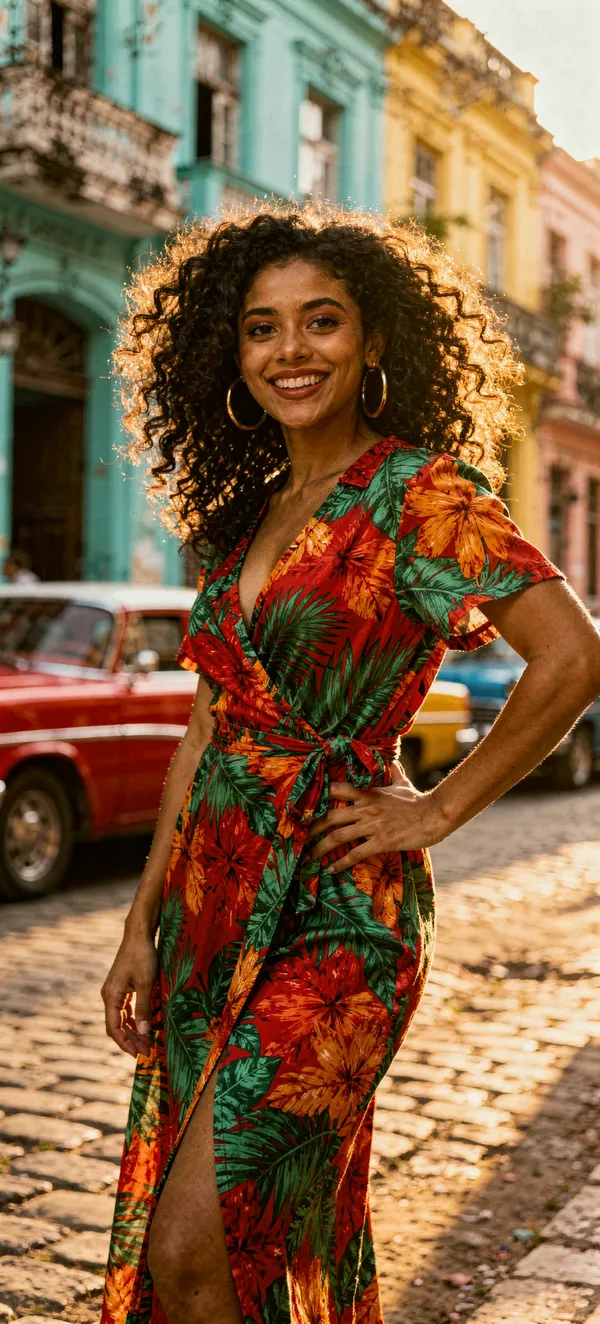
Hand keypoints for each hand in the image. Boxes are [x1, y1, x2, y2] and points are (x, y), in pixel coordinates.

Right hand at [101, 925, 157, 1057]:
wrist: (139, 934)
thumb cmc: (142, 956)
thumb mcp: (146, 983)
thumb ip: (144, 1008)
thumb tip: (144, 1032)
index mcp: (111, 996)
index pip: (114, 1027)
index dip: (125, 1043)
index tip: (138, 1054)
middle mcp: (109, 996)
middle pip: (117, 1026)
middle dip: (131, 1040)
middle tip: (147, 1052)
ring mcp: (115, 992)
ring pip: (122, 1019)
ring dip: (133, 1032)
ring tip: (148, 1043)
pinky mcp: (123, 988)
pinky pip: (126, 1010)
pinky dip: (135, 1020)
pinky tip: (146, 1027)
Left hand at [306, 765, 452, 874]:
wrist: (434, 815)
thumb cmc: (418, 800)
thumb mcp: (402, 783)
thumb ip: (393, 772)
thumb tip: (392, 761)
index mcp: (367, 793)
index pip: (336, 789)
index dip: (318, 796)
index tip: (304, 805)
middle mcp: (365, 809)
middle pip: (329, 817)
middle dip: (311, 828)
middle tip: (299, 838)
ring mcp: (372, 826)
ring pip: (337, 837)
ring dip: (319, 848)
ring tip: (307, 858)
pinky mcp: (380, 842)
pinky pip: (355, 854)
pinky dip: (340, 863)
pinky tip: (330, 869)